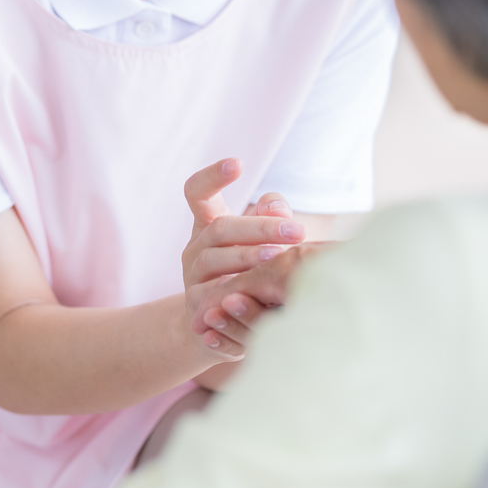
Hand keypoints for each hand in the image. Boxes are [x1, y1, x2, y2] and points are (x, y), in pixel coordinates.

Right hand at [180, 159, 305, 358]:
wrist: (218, 323)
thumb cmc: (248, 270)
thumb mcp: (260, 240)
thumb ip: (271, 216)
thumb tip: (278, 208)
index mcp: (207, 224)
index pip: (198, 192)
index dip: (212, 176)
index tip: (237, 164)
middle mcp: (195, 247)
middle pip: (219, 227)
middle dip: (259, 227)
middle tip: (295, 231)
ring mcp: (192, 277)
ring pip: (215, 259)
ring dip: (248, 256)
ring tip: (279, 256)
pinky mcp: (197, 307)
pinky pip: (214, 296)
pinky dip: (236, 292)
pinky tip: (261, 293)